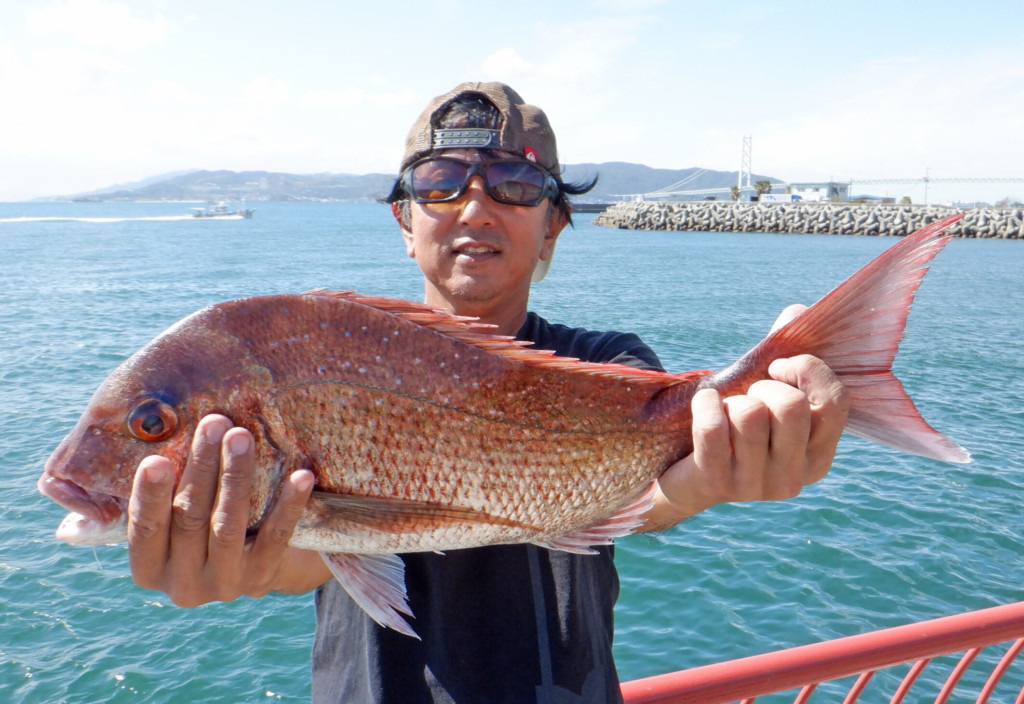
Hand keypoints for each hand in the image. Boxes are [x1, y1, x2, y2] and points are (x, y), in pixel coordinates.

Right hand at [127, 414, 325, 605]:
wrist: (249, 566)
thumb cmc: (198, 527)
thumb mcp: (170, 521)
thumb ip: (162, 491)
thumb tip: (160, 431)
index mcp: (149, 569)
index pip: (145, 529)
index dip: (150, 496)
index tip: (155, 460)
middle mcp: (183, 584)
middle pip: (189, 519)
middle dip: (201, 467)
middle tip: (212, 423)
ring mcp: (224, 583)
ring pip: (229, 525)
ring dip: (236, 476)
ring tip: (241, 437)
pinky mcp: (262, 576)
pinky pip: (277, 535)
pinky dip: (289, 504)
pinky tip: (301, 476)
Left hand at [643, 306, 849, 530]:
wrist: (686, 475)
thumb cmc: (735, 428)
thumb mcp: (765, 396)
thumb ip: (785, 354)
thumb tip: (798, 312)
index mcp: (819, 456)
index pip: (836, 401)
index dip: (808, 370)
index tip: (780, 367)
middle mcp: (794, 478)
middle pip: (791, 406)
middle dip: (764, 386)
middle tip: (751, 396)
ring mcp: (755, 485)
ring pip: (749, 414)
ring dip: (731, 400)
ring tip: (727, 412)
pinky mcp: (716, 482)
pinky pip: (712, 427)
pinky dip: (704, 404)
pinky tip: (704, 408)